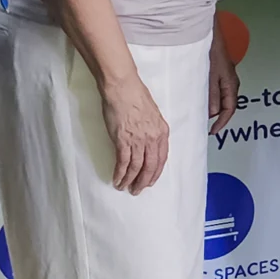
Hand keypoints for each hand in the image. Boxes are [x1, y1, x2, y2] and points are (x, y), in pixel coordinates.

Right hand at [101, 71, 171, 192]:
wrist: (122, 88)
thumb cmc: (136, 96)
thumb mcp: (152, 114)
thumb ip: (153, 129)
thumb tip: (148, 141)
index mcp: (162, 132)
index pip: (162, 159)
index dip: (156, 172)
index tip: (151, 180)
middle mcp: (152, 138)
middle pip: (150, 166)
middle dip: (144, 181)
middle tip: (137, 190)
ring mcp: (138, 140)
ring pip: (136, 167)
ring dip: (130, 180)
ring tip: (125, 187)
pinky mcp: (122, 140)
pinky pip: (123, 162)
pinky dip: (120, 173)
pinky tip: (117, 179)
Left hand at [208, 38, 239, 132]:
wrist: (210, 34)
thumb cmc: (212, 51)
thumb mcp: (210, 76)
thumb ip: (212, 95)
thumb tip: (212, 113)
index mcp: (231, 84)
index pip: (229, 109)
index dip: (222, 122)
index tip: (213, 131)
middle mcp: (231, 82)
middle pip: (227, 104)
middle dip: (217, 117)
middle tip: (205, 125)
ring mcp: (225, 76)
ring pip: (221, 97)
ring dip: (213, 106)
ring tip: (201, 113)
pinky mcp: (219, 71)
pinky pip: (217, 89)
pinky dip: (210, 97)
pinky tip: (200, 97)